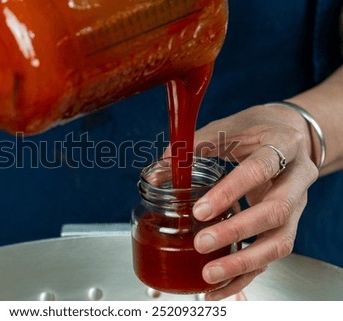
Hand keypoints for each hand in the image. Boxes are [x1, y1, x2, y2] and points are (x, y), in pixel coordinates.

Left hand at [170, 103, 318, 299]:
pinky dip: (245, 274)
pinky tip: (221, 286)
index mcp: (284, 145)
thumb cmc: (258, 129)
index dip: (231, 190)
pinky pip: (271, 257)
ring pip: (280, 242)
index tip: (200, 210)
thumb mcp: (231, 127)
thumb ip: (196, 146)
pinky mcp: (288, 226)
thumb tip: (158, 168)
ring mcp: (297, 206)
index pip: (261, 168)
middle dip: (236, 232)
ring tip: (209, 275)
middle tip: (201, 243)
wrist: (293, 136)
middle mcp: (297, 178)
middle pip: (276, 211)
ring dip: (244, 263)